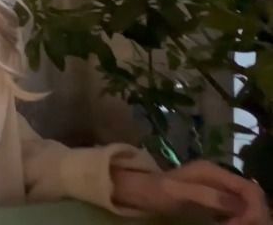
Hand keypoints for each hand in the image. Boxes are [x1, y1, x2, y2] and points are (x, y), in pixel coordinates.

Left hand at [112, 160, 269, 223]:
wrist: (139, 190)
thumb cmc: (154, 190)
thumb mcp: (177, 192)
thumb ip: (206, 195)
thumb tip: (236, 204)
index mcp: (213, 171)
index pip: (249, 188)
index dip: (252, 209)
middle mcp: (219, 176)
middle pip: (251, 196)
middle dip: (251, 215)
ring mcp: (217, 186)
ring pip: (245, 203)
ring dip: (246, 218)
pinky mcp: (213, 198)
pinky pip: (235, 209)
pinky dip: (238, 220)